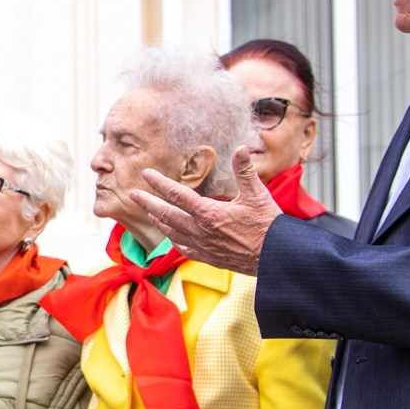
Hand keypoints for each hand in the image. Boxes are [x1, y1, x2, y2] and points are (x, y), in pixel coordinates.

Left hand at [131, 147, 280, 275]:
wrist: (276, 259)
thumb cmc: (268, 226)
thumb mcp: (258, 195)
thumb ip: (245, 171)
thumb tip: (240, 149)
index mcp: (209, 214)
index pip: (177, 195)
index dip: (160, 183)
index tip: (146, 174)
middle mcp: (201, 231)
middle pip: (166, 215)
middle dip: (148, 203)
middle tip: (133, 194)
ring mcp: (203, 247)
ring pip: (172, 233)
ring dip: (159, 222)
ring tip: (150, 213)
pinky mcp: (209, 258)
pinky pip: (184, 249)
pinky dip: (174, 240)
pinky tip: (173, 237)